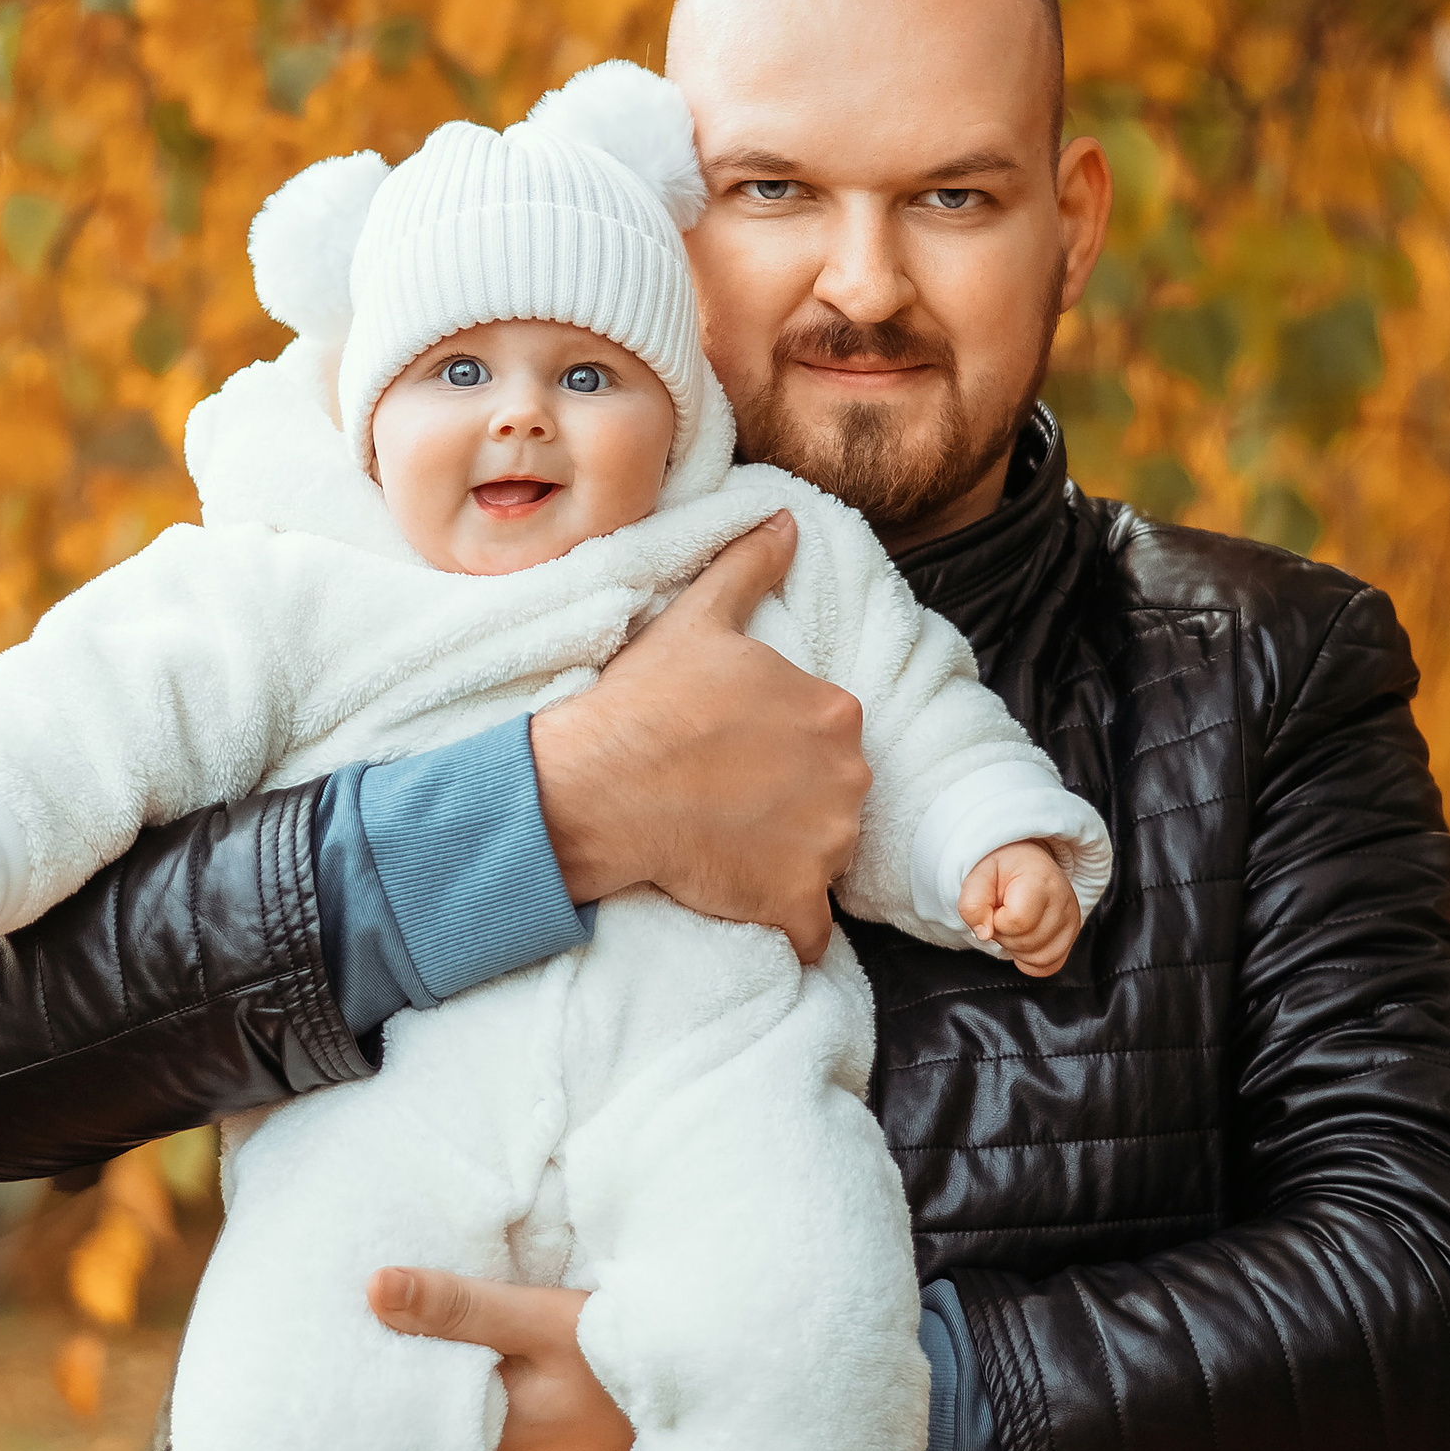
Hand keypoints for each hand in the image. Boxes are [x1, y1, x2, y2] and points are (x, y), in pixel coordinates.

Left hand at [366, 1269, 633, 1450]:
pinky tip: (457, 1389)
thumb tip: (376, 1288)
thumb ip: (456, 1306)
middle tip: (369, 1343)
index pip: (398, 1425)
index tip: (352, 1341)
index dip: (374, 1381)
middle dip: (397, 1396)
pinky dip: (460, 1428)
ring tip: (405, 1359)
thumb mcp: (540, 1321)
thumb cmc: (619, 1364)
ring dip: (430, 1412)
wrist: (696, 1411)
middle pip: (417, 1442)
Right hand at [528, 515, 869, 963]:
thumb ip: (751, 567)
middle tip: (727, 800)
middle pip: (834, 796)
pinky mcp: (794, 901)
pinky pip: (811, 931)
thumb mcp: (699, 620)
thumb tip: (786, 519)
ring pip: (824, 857)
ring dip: (788, 858)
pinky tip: (750, 908)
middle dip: (793, 801)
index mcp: (834, 709)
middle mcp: (848, 775)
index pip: (827, 735)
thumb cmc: (646, 703)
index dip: (781, 746)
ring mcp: (826, 844)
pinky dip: (790, 927)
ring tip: (725, 845)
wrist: (601, 785)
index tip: (734, 752)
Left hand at [959, 840, 1080, 976]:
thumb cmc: (1002, 869)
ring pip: (1039, 958)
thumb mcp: (978, 875)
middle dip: (1004, 934)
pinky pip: (1049, 965)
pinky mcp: (1071, 936)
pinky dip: (1030, 959)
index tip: (995, 905)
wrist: (1025, 863)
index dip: (996, 920)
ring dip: (1016, 947)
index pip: (1017, 921)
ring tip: (1014, 922)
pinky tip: (1023, 937)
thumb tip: (983, 933)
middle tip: (1003, 912)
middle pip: (1026, 942)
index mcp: (1040, 879)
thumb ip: (972, 902)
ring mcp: (1071, 920)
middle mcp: (1063, 900)